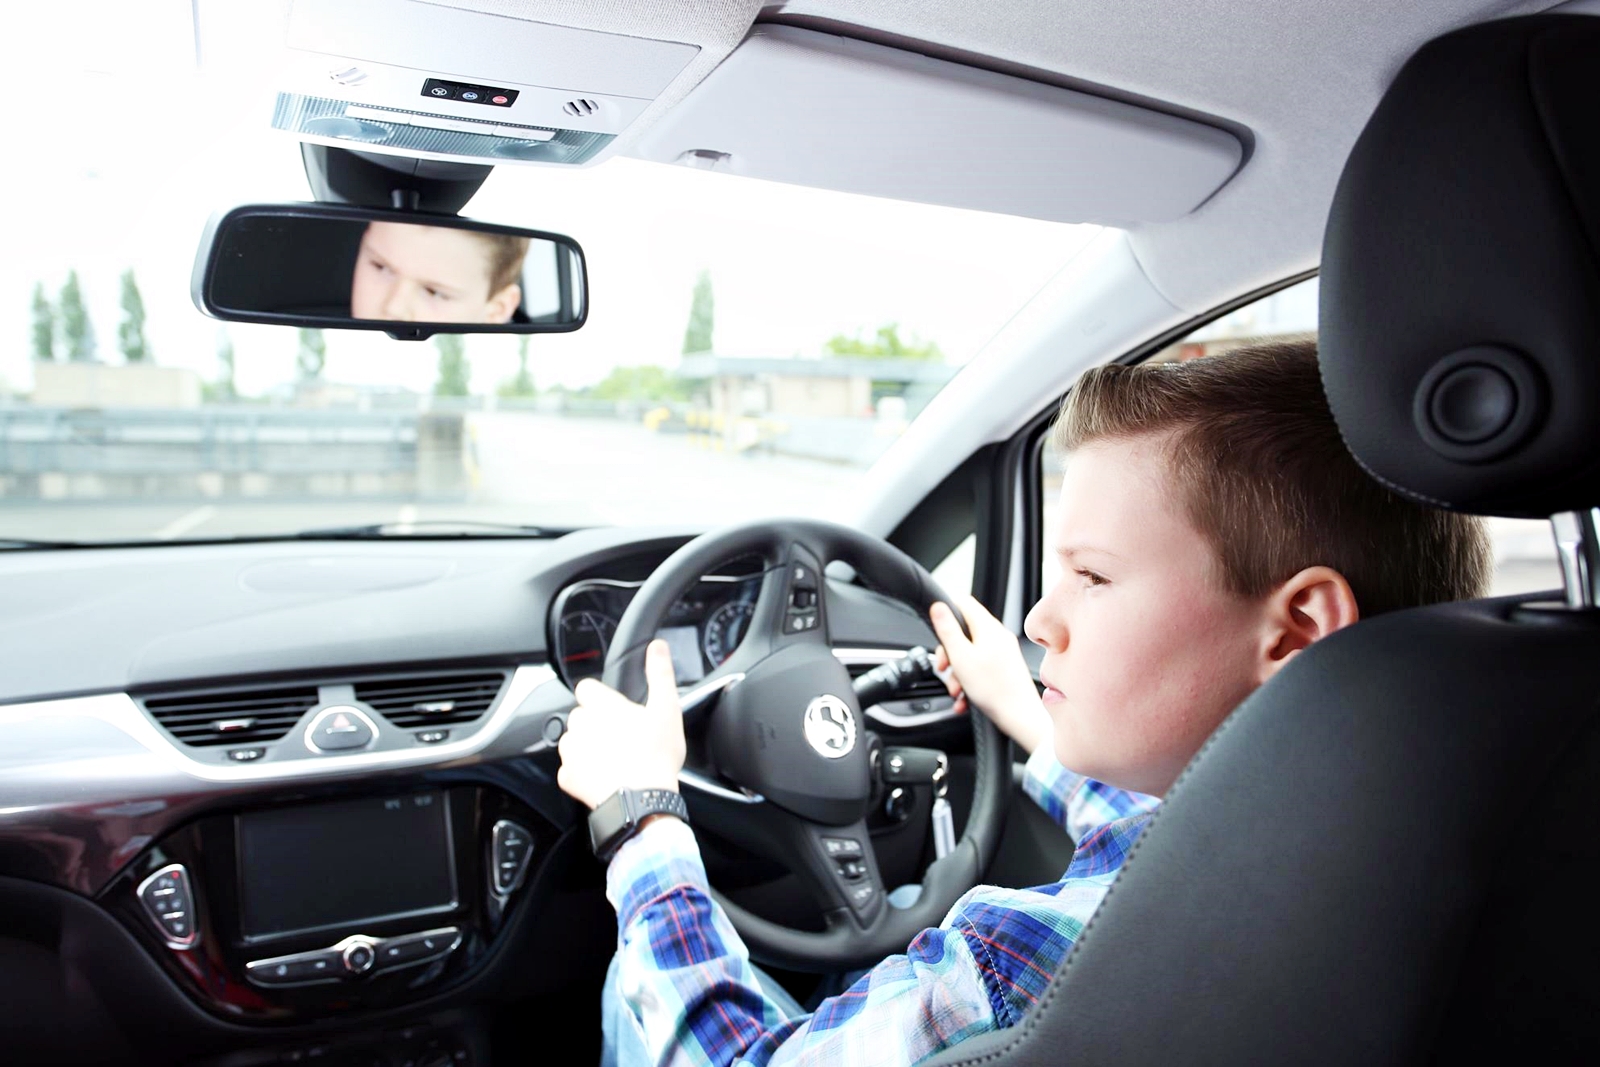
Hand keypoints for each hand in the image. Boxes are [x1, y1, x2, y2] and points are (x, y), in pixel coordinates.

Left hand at [556, 639, 685, 809]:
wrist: (643, 801)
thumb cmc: (657, 756)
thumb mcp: (667, 709)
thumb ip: (660, 674)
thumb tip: (658, 647)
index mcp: (602, 706)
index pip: (586, 688)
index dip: (600, 697)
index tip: (615, 709)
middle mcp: (580, 725)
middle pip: (580, 715)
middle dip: (595, 723)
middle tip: (621, 737)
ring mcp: (571, 752)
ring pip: (572, 740)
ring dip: (586, 745)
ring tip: (613, 758)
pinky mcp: (567, 777)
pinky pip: (570, 769)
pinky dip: (582, 772)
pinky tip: (603, 776)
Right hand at [929, 595, 1052, 756]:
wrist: (1020, 717)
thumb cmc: (994, 690)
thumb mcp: (961, 657)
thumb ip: (948, 630)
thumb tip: (939, 606)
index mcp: (988, 628)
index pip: (964, 603)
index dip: (946, 612)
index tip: (937, 629)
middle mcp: (998, 637)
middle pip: (964, 633)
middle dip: (949, 653)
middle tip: (945, 669)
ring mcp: (1003, 653)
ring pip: (970, 654)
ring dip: (958, 672)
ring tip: (957, 691)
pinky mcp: (1005, 669)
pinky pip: (980, 668)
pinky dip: (969, 681)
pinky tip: (965, 699)